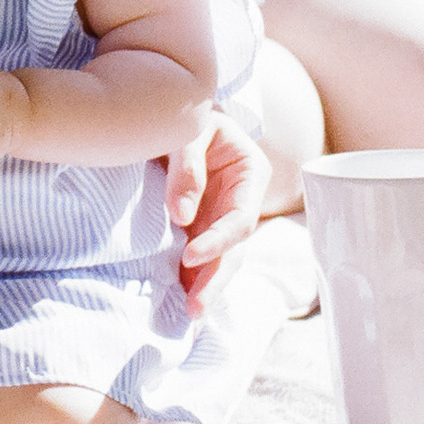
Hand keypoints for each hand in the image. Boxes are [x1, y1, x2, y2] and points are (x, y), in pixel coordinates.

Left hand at [166, 110, 271, 315]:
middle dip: (216, 278)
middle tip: (194, 306)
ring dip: (204, 285)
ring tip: (188, 313)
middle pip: (236, 248)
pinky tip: (178, 299)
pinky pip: (200, 255)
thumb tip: (181, 217)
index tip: (190, 254)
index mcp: (251, 173)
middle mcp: (241, 201)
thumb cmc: (184, 113)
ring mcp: (221, 216)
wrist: (172, 111)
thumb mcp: (188, 129)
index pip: (242, 217)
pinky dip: (190, 276)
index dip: (220, 239)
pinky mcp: (201, 225)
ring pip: (221, 259)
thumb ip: (187, 167)